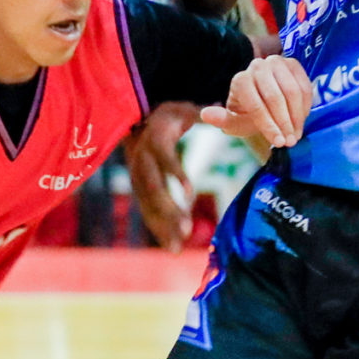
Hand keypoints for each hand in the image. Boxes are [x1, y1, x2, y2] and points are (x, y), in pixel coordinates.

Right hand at [126, 102, 199, 250]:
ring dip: (162, 226)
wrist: (136, 121)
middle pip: (152, 186)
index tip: (190, 192)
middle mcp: (141, 158)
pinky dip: (159, 228)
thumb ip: (203, 112)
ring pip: (148, 203)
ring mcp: (137, 176)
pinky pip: (147, 210)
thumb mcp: (185, 110)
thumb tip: (222, 112)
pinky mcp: (138, 189)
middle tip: (187, 230)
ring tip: (177, 249)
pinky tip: (173, 246)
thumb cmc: (170, 116)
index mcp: (155, 137)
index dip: (175, 172)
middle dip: (168, 209)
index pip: (164, 156)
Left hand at [204, 54, 313, 151]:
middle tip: (291, 142)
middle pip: (275, 98)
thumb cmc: (248, 113)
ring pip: (292, 92)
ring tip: (296, 134)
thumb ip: (223, 120)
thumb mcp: (235, 121)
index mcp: (240, 80)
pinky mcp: (293, 63)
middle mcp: (257, 66)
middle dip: (285, 123)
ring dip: (297, 117)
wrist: (264, 97)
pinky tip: (301, 120)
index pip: (256, 105)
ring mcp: (276, 62)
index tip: (279, 143)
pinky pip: (304, 86)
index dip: (269, 126)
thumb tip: (205, 114)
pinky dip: (306, 106)